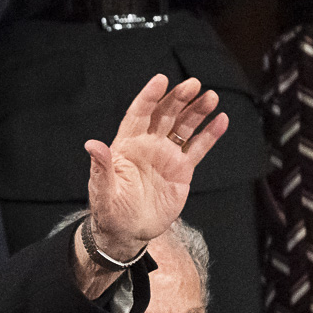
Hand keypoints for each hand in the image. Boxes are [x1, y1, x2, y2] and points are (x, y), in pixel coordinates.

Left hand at [83, 74, 227, 260]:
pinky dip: (210, 134)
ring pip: (184, 127)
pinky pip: (198, 148)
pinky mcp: (182, 170)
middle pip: (165, 115)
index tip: (160, 80)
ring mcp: (166, 156)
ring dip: (197, 111)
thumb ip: (101, 167)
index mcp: (126, 145)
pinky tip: (221, 120)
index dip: (149, 97)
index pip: (138, 114)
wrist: (128, 232)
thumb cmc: (110, 211)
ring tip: (211, 97)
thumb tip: (91, 145)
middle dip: (178, 99)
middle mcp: (148, 145)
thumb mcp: (103, 190)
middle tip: (193, 84)